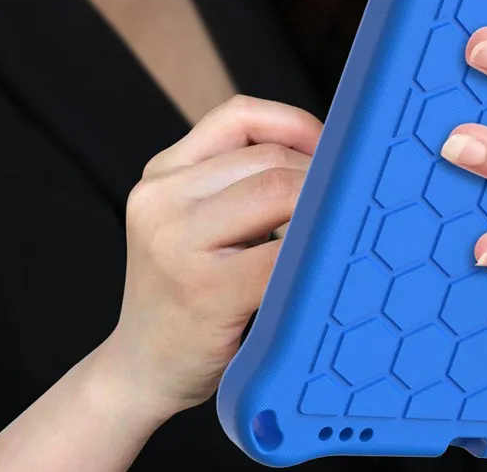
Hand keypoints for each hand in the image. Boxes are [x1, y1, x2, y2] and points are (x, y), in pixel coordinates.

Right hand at [99, 95, 321, 421]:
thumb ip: (241, 176)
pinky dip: (313, 253)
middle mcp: (160, 199)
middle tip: (346, 202)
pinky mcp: (204, 291)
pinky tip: (321, 267)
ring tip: (332, 231)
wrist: (140, 370)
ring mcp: (176, 244)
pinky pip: (283, 253)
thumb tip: (333, 150)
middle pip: (268, 158)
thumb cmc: (187, 288)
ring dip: (319, 209)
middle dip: (318, 174)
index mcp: (162, 173)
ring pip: (278, 193)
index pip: (239, 115)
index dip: (296, 124)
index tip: (331, 151)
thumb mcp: (193, 217)